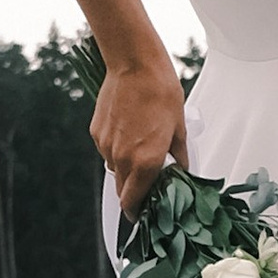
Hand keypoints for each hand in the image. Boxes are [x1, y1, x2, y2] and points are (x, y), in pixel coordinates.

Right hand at [92, 58, 188, 217]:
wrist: (134, 64)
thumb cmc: (160, 91)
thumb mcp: (179, 128)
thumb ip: (178, 156)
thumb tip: (181, 169)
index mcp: (145, 161)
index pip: (133, 201)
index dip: (137, 212)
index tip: (143, 213)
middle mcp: (121, 157)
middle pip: (121, 190)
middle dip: (133, 192)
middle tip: (147, 182)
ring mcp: (106, 144)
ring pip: (113, 168)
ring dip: (125, 168)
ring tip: (139, 148)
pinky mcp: (96, 131)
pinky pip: (106, 149)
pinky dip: (116, 148)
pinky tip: (128, 131)